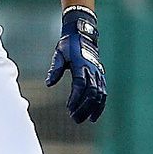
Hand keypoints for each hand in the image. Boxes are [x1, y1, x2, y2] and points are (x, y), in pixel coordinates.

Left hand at [46, 6, 106, 122]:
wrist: (82, 33)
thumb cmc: (68, 44)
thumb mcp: (59, 54)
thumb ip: (55, 69)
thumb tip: (48, 84)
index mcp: (81, 65)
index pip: (80, 85)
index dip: (75, 98)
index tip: (69, 109)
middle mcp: (92, 69)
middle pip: (92, 93)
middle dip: (84, 107)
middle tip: (75, 119)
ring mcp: (98, 72)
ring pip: (100, 94)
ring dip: (94, 108)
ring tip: (86, 120)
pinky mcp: (100, 74)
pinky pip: (103, 91)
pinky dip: (100, 103)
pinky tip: (95, 113)